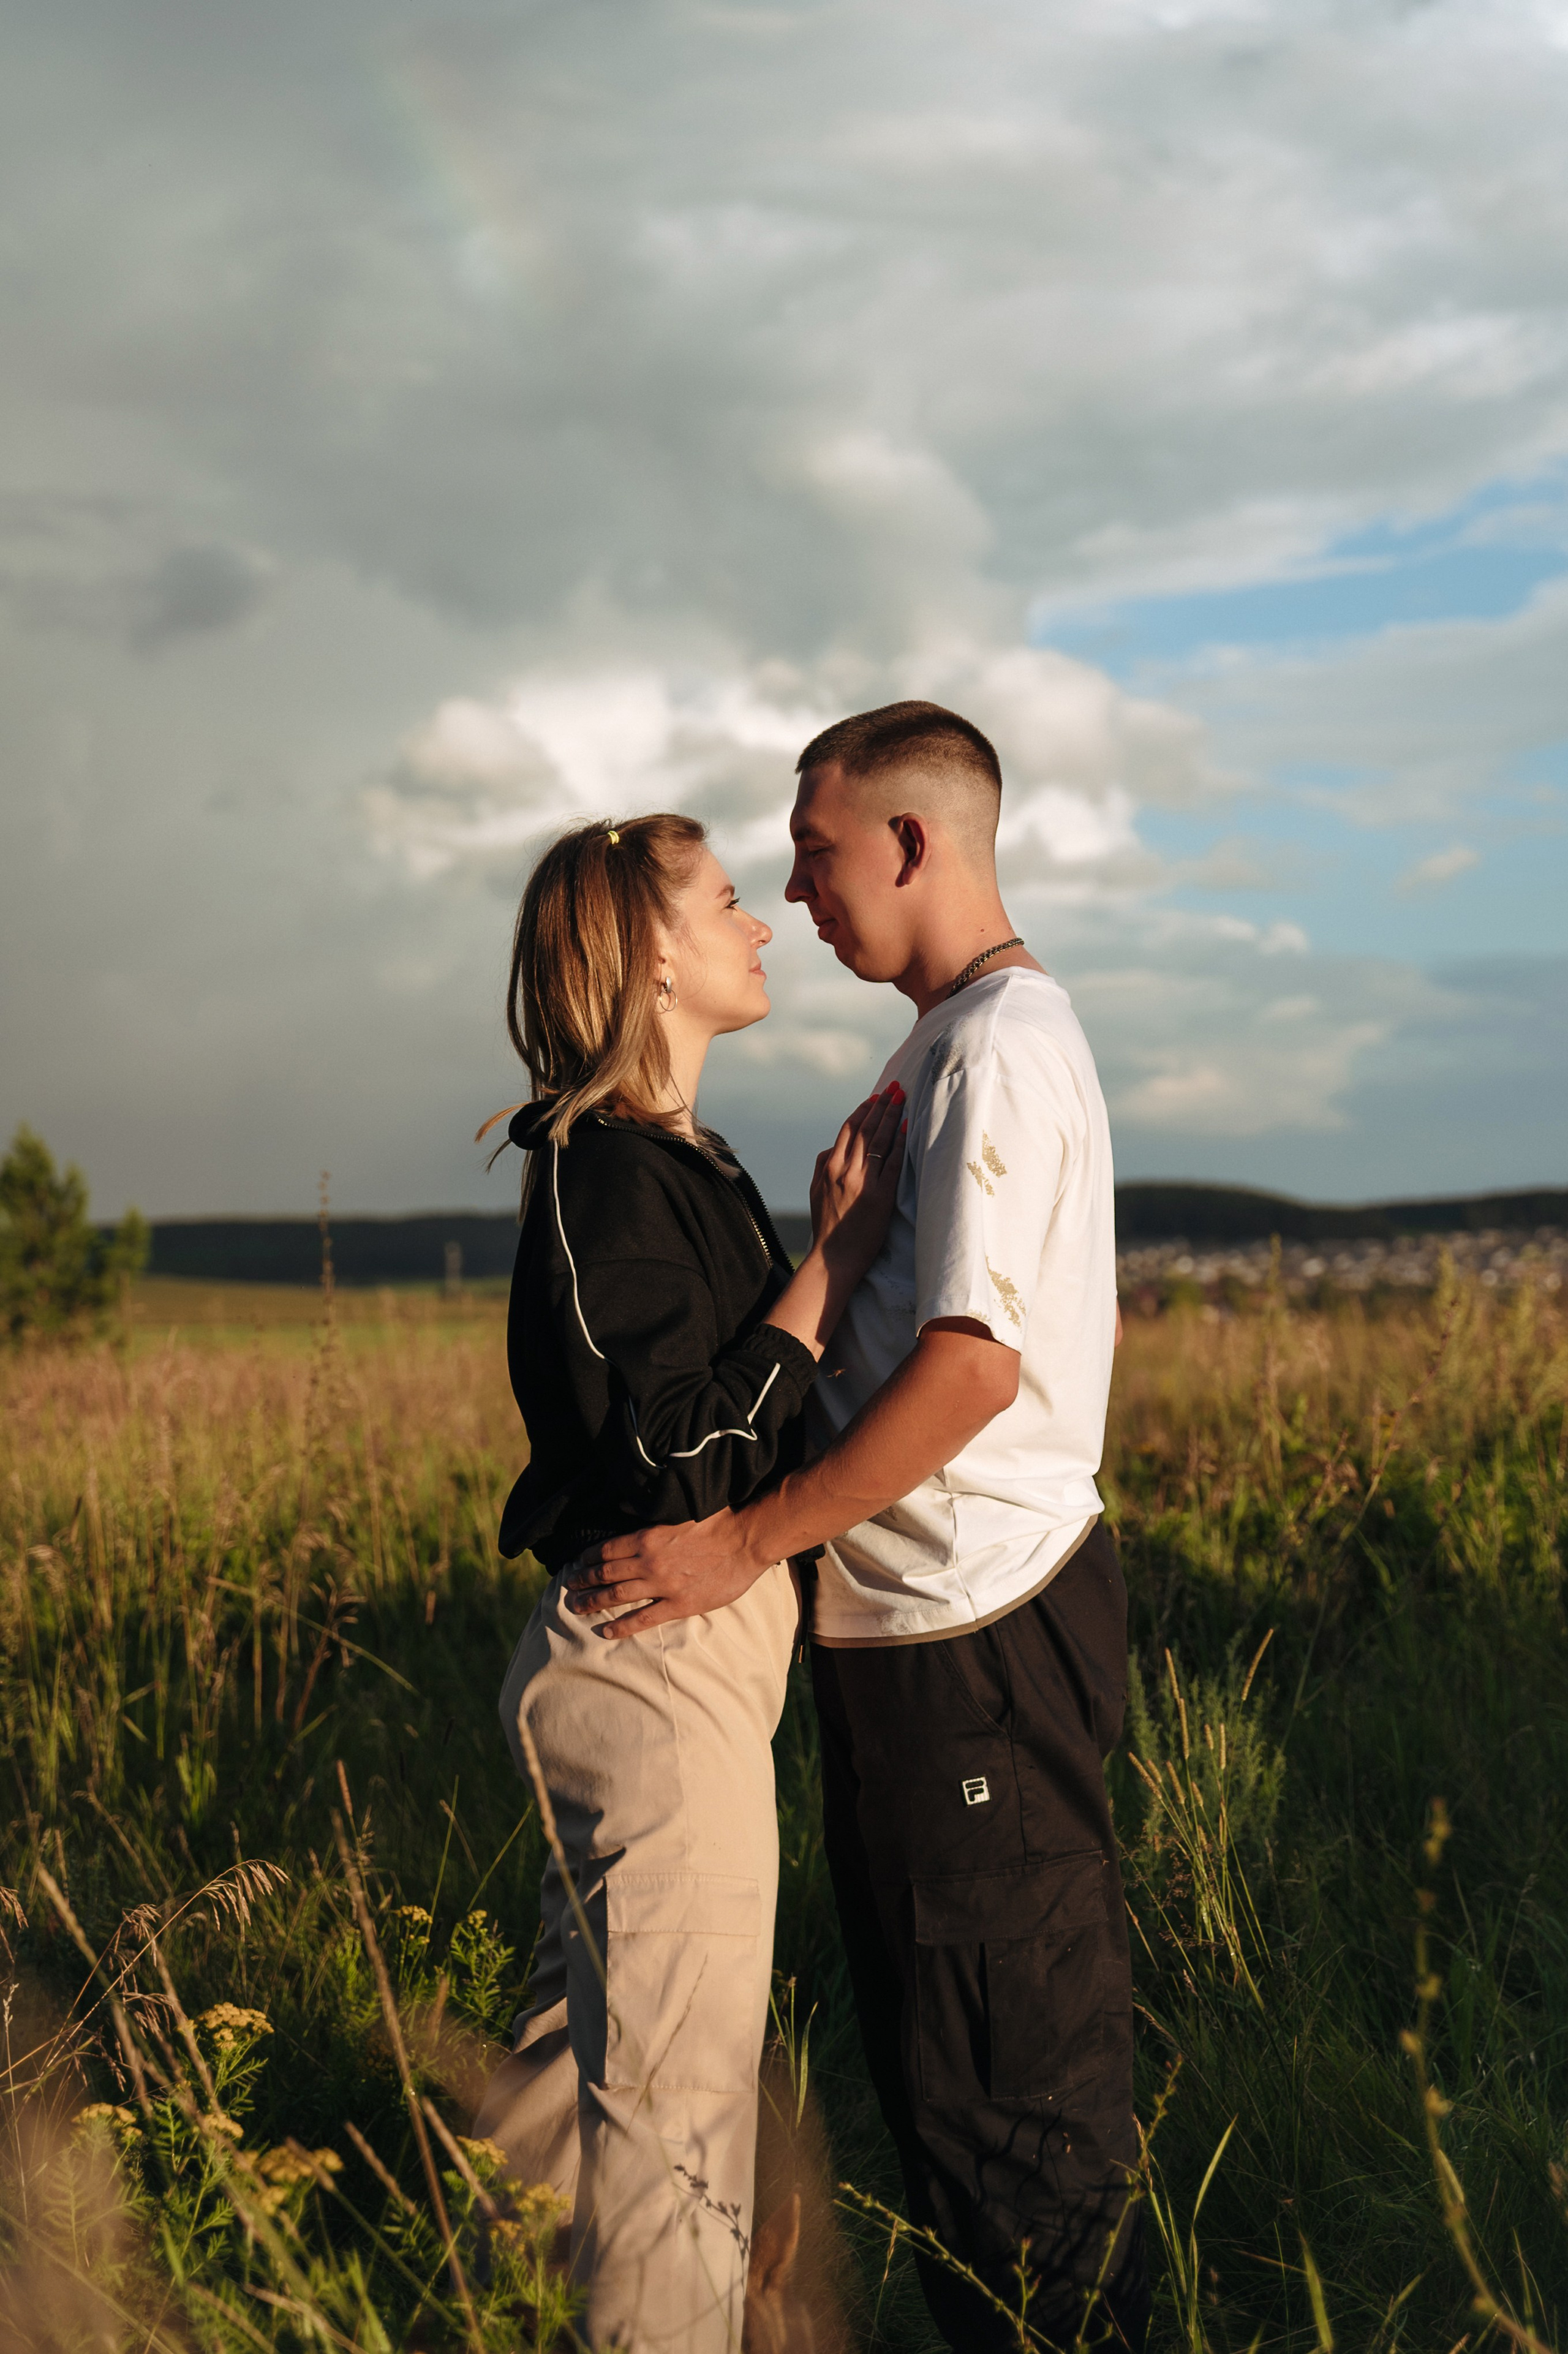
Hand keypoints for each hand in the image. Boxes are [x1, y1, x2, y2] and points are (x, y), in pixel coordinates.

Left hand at [562, 1510, 764, 1636]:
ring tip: (576, 1607)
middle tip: (568, 1587)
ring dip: (593, 1602)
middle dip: (583, 1581)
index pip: (607, 1549)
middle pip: (606, 1574)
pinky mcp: (679, 1604)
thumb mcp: (680, 1509)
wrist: (746, 1541)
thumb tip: (634, 1509)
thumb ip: (655, 1515)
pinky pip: (643, 1619)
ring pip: (617, 1596)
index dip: (589, 1557)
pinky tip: (606, 1631)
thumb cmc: (718, 1520)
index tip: (578, 1563)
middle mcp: (649, 1562)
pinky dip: (621, 1627)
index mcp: (647, 1536)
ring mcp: (662, 1585)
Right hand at [809, 1085, 905, 1278]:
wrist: (833, 1257)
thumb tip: (831, 1149)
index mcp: (829, 1167)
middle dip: (882, 1106)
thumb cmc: (826, 1225)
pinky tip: (906, 1128)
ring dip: (892, 1117)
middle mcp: (845, 1170)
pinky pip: (891, 1164)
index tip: (874, 1097)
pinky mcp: (880, 1197)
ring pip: (878, 1141)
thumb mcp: (815, 1191)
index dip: (863, 1110)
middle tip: (895, 1088)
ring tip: (902, 1099)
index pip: (848, 1130)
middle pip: (866, 1130)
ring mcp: (863, 1183)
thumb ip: (822, 1166)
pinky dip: (899, 1144)